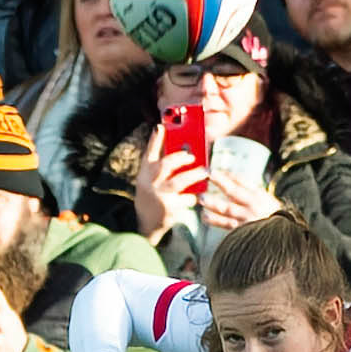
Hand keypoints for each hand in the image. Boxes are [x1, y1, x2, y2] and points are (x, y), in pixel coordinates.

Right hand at [134, 123, 203, 242]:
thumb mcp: (150, 181)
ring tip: (205, 172)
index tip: (161, 126)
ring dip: (194, 175)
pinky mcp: (169, 209)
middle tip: (193, 156)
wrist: (146, 225)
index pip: (149, 152)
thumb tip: (184, 152)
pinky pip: (186, 198)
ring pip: (179, 182)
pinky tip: (195, 197)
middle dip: (181, 158)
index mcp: (145, 172)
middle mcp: (149, 183)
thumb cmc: (153, 197)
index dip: (155, 139)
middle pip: (165, 165)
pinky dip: (192, 197)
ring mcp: (159, 196)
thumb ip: (162, 168)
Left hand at [199, 166, 277, 230]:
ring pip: (228, 209)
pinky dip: (216, 221)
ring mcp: (249, 218)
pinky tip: (206, 217)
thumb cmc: (274, 217)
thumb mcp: (267, 200)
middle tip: (209, 175)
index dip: (228, 175)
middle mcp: (254, 205)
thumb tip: (230, 181)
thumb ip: (250, 193)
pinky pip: (228, 225)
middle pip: (234, 191)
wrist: (284, 237)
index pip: (242, 181)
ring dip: (214, 203)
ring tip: (202, 198)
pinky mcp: (245, 231)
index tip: (215, 172)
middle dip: (221, 182)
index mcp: (260, 195)